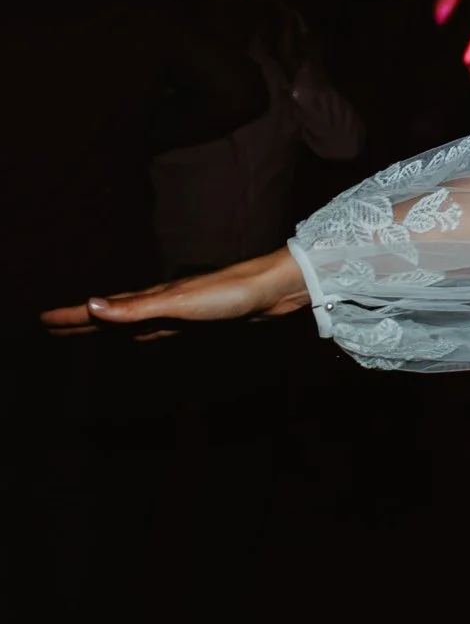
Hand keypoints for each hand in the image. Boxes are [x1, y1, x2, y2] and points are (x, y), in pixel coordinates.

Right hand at [42, 249, 308, 336]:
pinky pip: (159, 328)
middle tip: (53, 327)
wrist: (273, 289)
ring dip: (109, 327)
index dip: (73, 318)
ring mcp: (180, 311)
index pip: (102, 311)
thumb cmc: (228, 293)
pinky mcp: (200, 319)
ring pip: (134, 322)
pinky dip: (141, 331)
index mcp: (152, 300)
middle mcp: (161, 303)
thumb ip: (136, 308)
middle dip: (82, 322)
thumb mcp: (177, 303)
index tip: (43, 321)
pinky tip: (143, 335)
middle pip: (113, 316)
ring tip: (89, 329)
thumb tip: (91, 306)